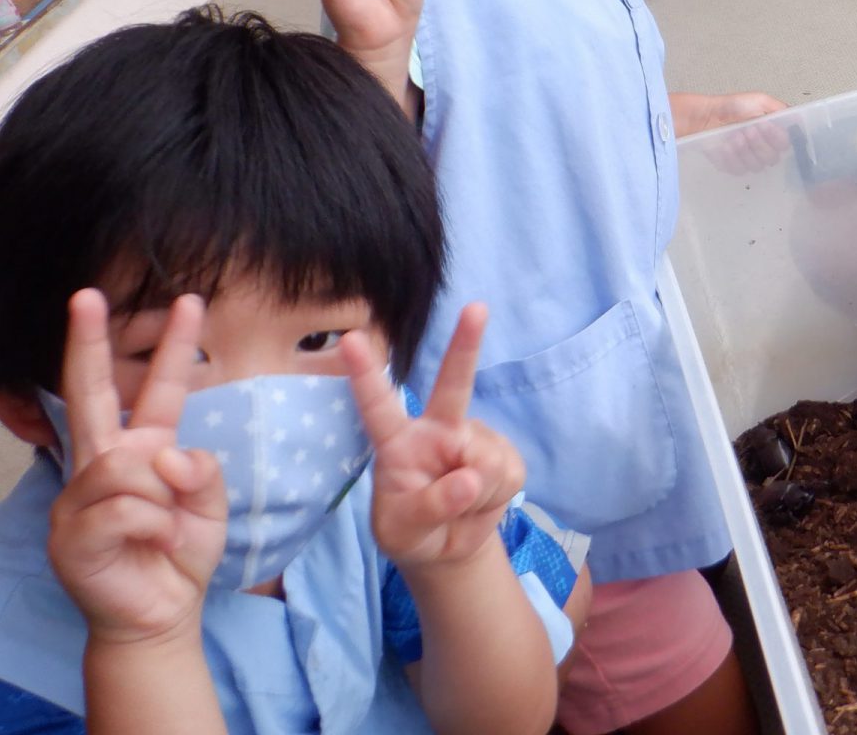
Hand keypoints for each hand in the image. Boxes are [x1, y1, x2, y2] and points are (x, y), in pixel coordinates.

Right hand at [47, 292, 225, 644]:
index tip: (190, 300)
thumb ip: (201, 469)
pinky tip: (152, 546)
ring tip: (165, 529)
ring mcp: (79, 497)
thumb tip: (163, 453)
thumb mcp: (210, 504)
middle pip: (90, 395)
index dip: (171, 346)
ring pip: (131, 466)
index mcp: (141, 450)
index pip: (154, 389)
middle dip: (87, 343)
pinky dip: (155, 526)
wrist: (159, 614)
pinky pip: (129, 508)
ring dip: (165, 498)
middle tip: (86, 294)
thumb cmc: (180, 554)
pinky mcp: (70, 534)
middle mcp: (103, 464)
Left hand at [345, 305, 523, 573]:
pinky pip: (507, 473)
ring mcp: (473, 438)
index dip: (364, 375)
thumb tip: (471, 476)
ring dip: (479, 493)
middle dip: (466, 344)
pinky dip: (497, 496)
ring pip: (486, 460)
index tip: (348, 339)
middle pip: (454, 384)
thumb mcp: (406, 531)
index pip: (377, 407)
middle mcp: (437, 430)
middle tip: (476, 308)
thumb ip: (432, 505)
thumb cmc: (412, 531)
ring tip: (461, 507)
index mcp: (398, 444)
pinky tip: (483, 499)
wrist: (450, 547)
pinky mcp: (504, 454)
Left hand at [673, 92, 790, 176]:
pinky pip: (739, 170)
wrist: (706, 116)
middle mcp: (764, 148)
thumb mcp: (760, 100)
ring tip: (733, 136)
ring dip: (744, 150)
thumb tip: (799, 119)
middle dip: (758, 144)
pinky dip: (731, 157)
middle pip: (772, 158)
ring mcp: (749, 159)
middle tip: (746, 130)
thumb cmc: (732, 107)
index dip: (775, 138)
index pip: (785, 145)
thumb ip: (781, 109)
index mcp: (773, 133)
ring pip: (756, 166)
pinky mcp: (733, 167)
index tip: (764, 126)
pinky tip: (724, 146)